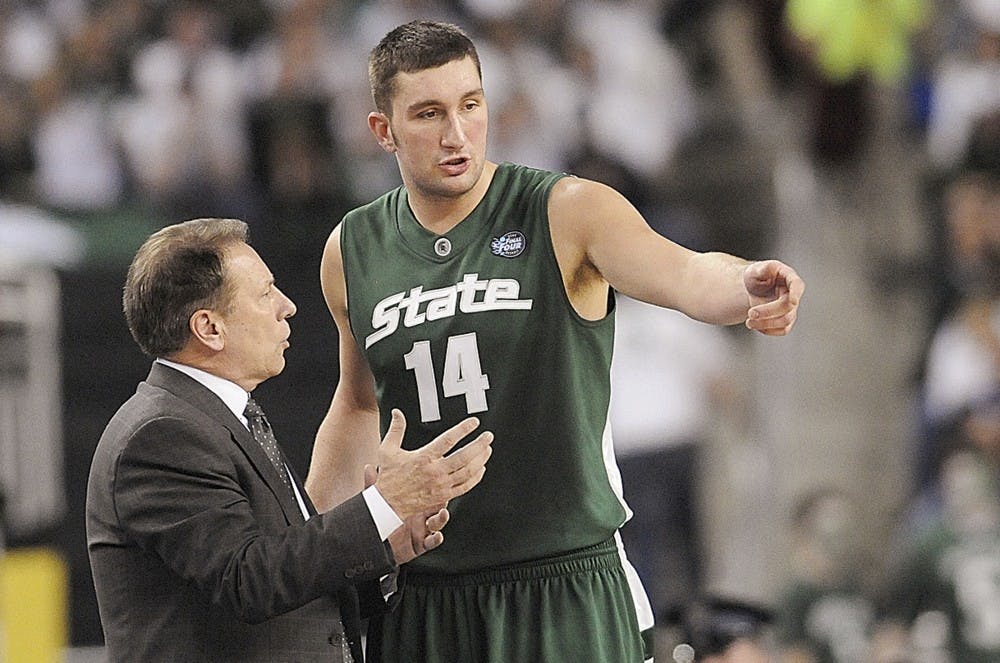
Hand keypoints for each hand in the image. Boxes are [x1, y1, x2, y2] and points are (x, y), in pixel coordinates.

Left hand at [363, 463, 449, 563]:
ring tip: (443, 513)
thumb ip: (374, 486)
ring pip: (438, 523)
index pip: (428, 491)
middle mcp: (420, 516)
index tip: (440, 475)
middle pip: (437, 504)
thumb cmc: (379, 521)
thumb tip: (368, 467)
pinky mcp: (421, 544)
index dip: (435, 484)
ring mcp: (422, 530)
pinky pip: (432, 541)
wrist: (375, 545)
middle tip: (445, 493)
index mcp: (413, 503)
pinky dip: (436, 539)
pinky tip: (437, 535)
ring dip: (442, 518)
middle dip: (443, 499)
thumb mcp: (377, 502)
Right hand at [374, 409, 492, 519]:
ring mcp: (441, 485)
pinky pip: (465, 486)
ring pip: (468, 471)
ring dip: (480, 459)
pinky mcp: (444, 496)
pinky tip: (481, 469)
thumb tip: (397, 412)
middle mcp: (435, 471)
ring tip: (487, 449)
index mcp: (424, 457)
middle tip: (488, 436)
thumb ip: (396, 429)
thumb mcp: (388, 450)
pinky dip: (476, 477)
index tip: (475, 422)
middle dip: (480, 444)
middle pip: (464, 456)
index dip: (464, 429)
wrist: (388, 504)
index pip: (449, 439)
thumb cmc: (388, 477)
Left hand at [743, 260, 804, 335]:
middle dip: (768, 312)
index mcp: (788, 278)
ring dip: (766, 324)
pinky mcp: (785, 320)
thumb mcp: (756, 269)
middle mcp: (793, 294)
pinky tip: (755, 324)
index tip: (793, 301)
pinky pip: (781, 330)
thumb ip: (761, 268)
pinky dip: (767, 330)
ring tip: (749, 322)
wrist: (751, 289)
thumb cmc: (756, 276)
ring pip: (785, 322)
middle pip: (788, 308)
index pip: (797, 285)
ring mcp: (791, 309)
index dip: (797, 293)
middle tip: (750, 313)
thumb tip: (765, 270)